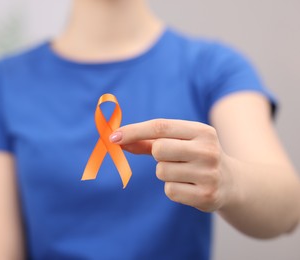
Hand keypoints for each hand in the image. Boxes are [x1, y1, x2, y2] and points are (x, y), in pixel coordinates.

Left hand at [109, 119, 233, 211]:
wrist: (232, 183)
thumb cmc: (196, 156)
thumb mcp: (180, 142)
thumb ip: (148, 141)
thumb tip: (117, 140)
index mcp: (202, 131)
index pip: (160, 126)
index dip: (134, 131)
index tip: (113, 137)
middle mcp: (208, 150)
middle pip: (159, 149)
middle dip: (157, 155)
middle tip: (172, 158)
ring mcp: (209, 174)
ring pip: (162, 172)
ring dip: (166, 173)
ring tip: (184, 173)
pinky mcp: (206, 195)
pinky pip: (170, 191)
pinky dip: (173, 189)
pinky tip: (189, 187)